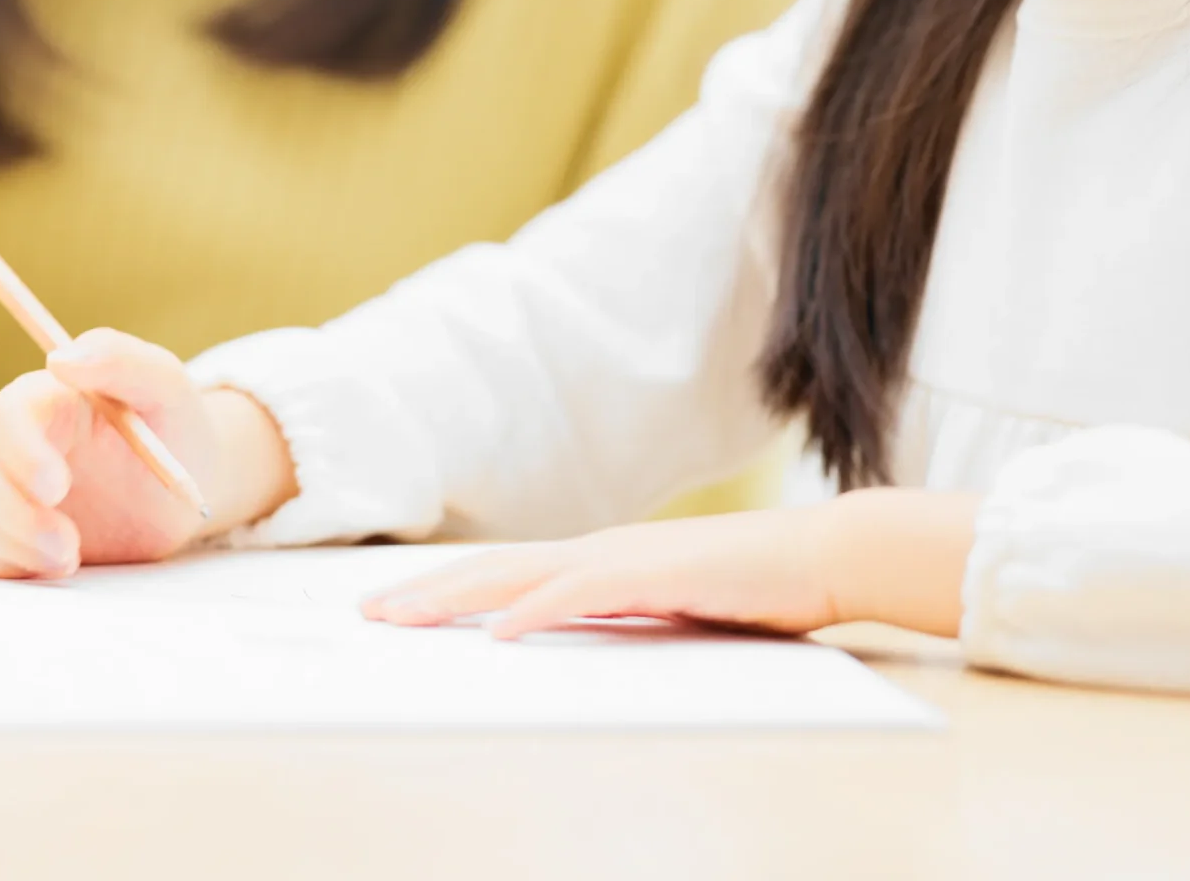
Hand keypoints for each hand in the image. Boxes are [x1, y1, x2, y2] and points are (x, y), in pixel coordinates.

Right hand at [0, 329, 295, 578]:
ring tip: (72, 559)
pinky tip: (58, 567)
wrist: (186, 493)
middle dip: (15, 510)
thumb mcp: (165, 385)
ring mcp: (11, 492)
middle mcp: (19, 444)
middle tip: (67, 545)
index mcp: (49, 401)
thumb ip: (121, 359)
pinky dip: (13, 565)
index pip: (10, 415)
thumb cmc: (176, 428)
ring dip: (17, 542)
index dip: (21, 450)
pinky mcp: (12, 536)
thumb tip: (61, 357)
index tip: (56, 486)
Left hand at [361, 490, 981, 639]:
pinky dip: (536, 611)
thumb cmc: (750, 589)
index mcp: (599, 560)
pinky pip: (582, 595)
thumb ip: (612, 619)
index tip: (395, 607)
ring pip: (520, 577)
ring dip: (457, 598)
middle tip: (368, 614)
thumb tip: (559, 639)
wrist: (821, 557)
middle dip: (426, 592)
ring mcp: (623, 558)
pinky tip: (500, 632)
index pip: (504, 574)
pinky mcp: (655, 575)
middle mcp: (598, 551)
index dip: (446, 589)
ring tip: (404, 619)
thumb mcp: (664, 611)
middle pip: (493, 571)